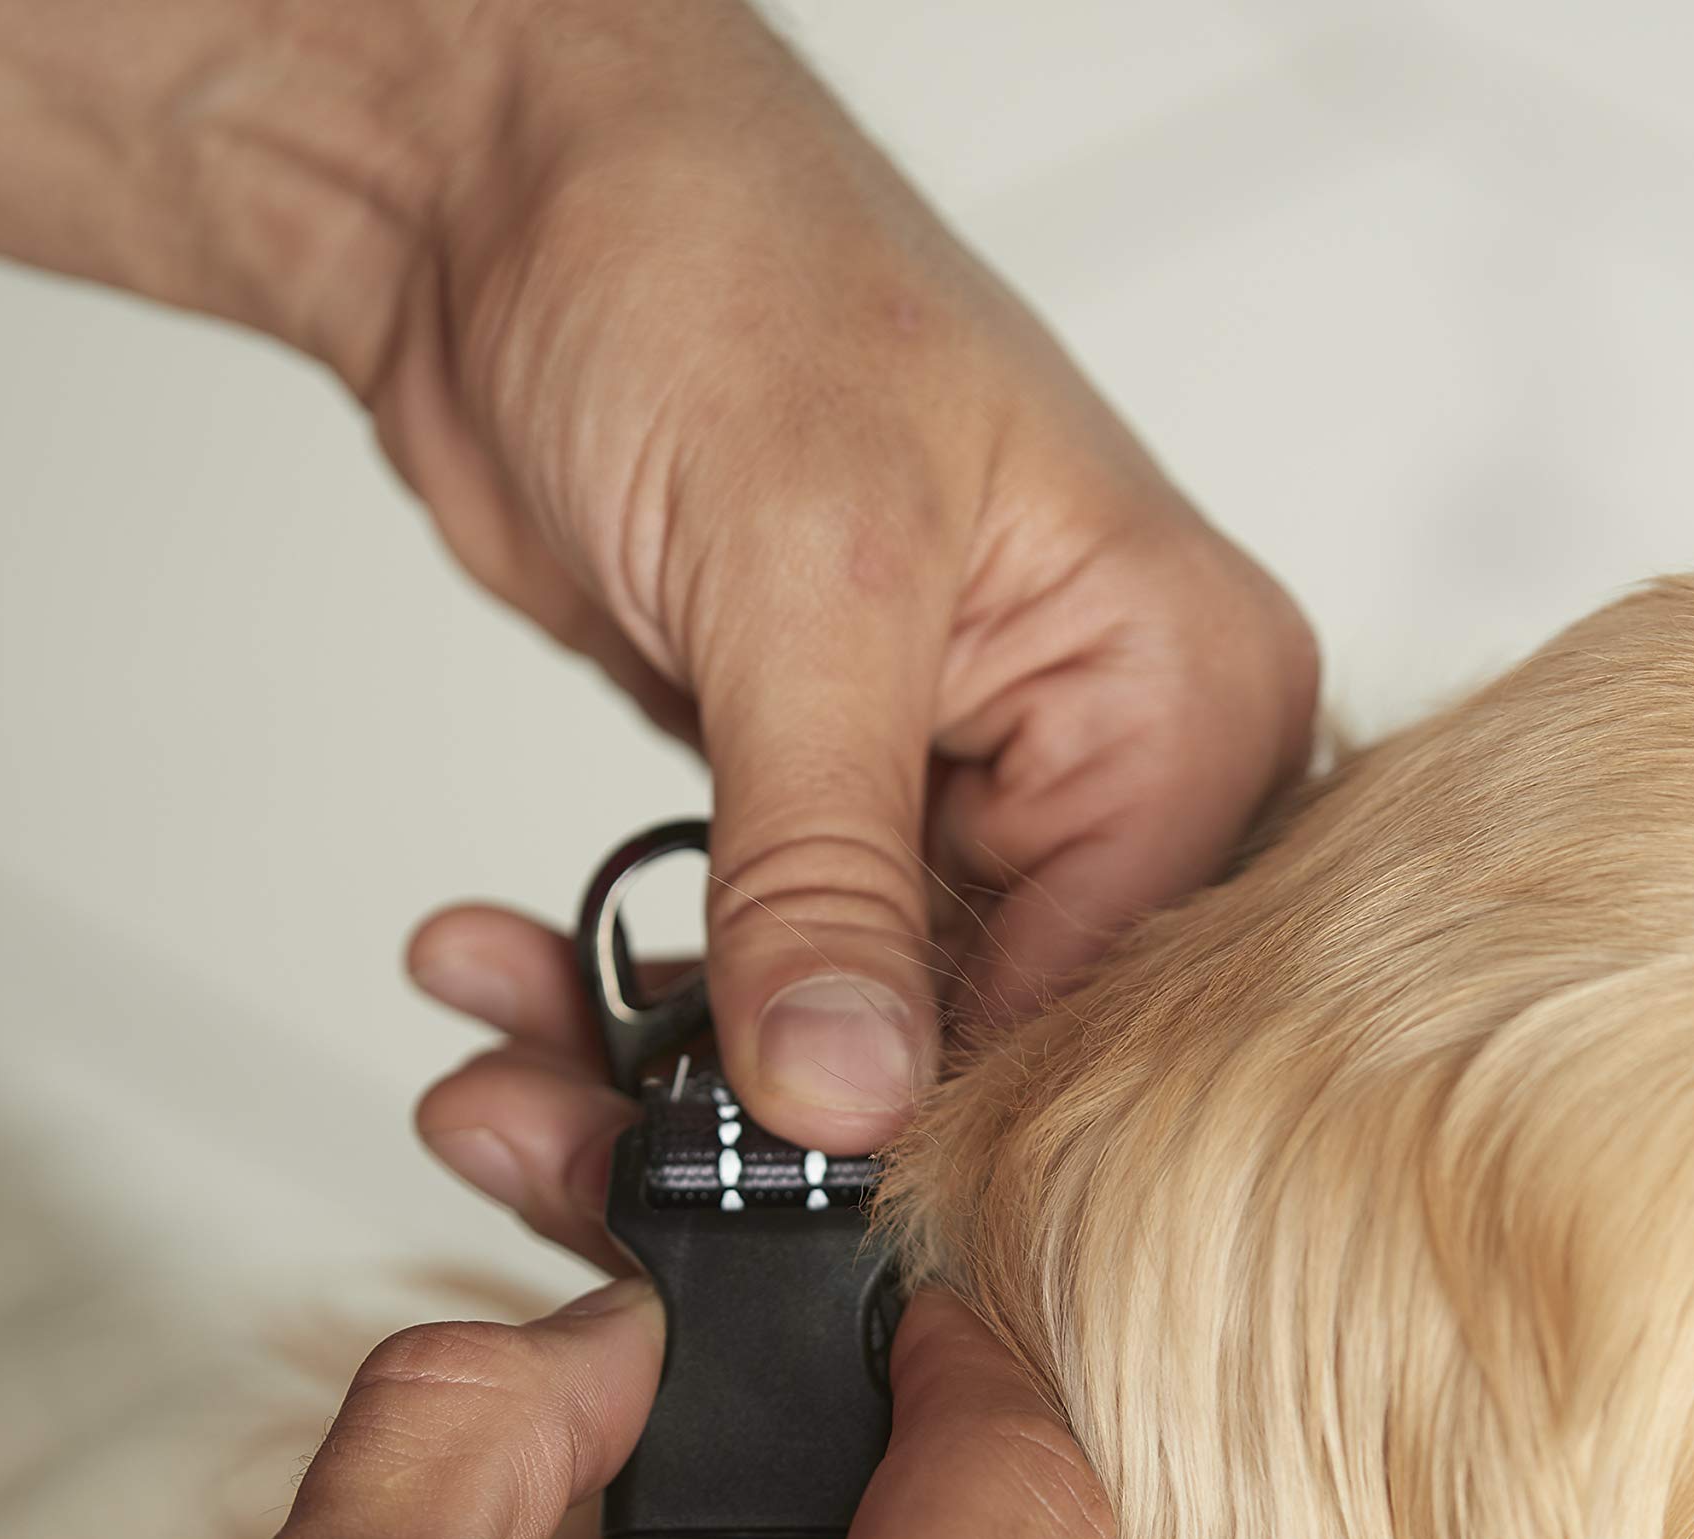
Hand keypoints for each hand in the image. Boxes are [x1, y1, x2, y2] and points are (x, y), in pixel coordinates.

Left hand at [389, 0, 1314, 1154]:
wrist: (516, 187)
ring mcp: (967, 804)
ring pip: (857, 1036)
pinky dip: (635, 1009)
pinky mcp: (837, 823)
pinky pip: (764, 980)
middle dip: (782, 1120)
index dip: (937, 1114)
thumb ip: (827, 865)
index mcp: (1189, 692)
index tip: (774, 1197)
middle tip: (587, 1151)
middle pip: (981, 1037)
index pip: (1109, 990)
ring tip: (504, 1080)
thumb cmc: (719, 264)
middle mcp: (1107, 764)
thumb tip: (847, 1097)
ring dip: (669, 1084)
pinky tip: (510, 981)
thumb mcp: (801, 583)